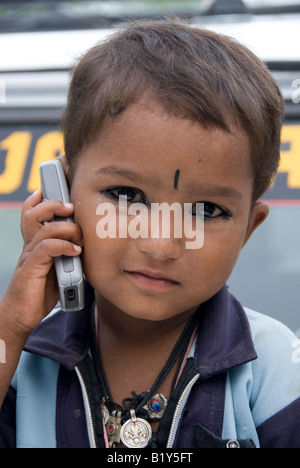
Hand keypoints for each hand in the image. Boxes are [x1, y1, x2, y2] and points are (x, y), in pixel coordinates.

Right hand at [1, 190, 82, 338]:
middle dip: (53, 204)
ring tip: (78, 233)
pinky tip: (76, 252)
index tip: (58, 190)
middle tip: (71, 207)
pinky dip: (64, 246)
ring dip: (65, 226)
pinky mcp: (32, 268)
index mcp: (35, 243)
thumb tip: (88, 245)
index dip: (42, 198)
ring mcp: (30, 255)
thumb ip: (67, 255)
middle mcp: (30, 245)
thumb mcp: (58, 269)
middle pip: (33, 213)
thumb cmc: (41, 291)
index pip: (32, 212)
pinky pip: (47, 248)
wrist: (22, 314)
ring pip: (43, 227)